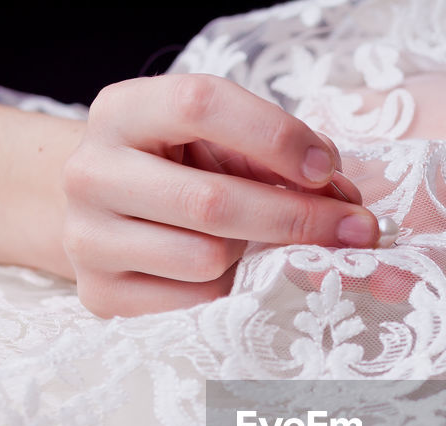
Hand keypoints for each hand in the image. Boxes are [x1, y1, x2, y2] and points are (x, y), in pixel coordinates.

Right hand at [61, 74, 380, 316]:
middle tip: (358, 229)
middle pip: (212, 199)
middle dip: (299, 217)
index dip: (276, 136)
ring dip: (255, 257)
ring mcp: (87, 238)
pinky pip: (194, 303)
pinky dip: (228, 291)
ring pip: (206, 258)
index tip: (328, 169)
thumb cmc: (179, 169)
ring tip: (258, 244)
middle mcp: (92, 171)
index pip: (202, 104)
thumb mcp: (218, 143)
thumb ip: (276, 157)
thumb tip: (344, 200)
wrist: (102, 215)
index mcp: (122, 111)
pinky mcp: (99, 295)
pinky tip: (228, 274)